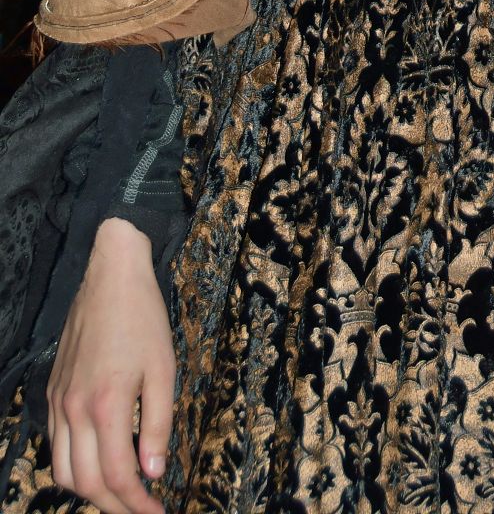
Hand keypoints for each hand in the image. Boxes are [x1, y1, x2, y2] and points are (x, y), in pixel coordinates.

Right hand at [47, 218, 174, 512]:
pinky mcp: (54, 394)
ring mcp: (59, 403)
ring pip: (64, 471)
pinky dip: (74, 468)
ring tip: (121, 496)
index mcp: (107, 404)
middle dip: (115, 507)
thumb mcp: (164, 368)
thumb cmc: (143, 319)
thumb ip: (158, 423)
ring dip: (91, 493)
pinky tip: (97, 465)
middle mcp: (75, 410)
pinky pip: (56, 447)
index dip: (138, 504)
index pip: (118, 476)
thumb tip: (153, 472)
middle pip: (87, 483)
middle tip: (142, 511)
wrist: (110, 277)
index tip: (157, 512)